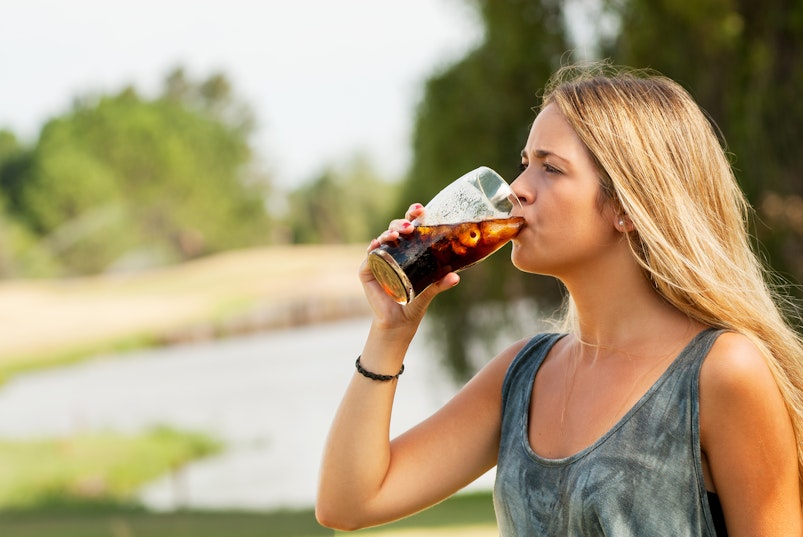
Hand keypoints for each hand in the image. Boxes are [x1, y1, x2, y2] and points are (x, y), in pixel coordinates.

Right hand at [360, 203, 459, 329]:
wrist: (399, 321)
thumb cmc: (415, 301)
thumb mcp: (430, 289)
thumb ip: (441, 282)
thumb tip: (456, 277)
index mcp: (409, 249)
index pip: (410, 226)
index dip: (413, 216)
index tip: (421, 210)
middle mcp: (393, 250)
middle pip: (395, 229)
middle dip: (401, 224)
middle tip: (410, 228)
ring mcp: (379, 259)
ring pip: (382, 239)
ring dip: (388, 234)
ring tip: (396, 236)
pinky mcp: (368, 271)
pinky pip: (370, 257)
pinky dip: (372, 250)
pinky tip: (376, 245)